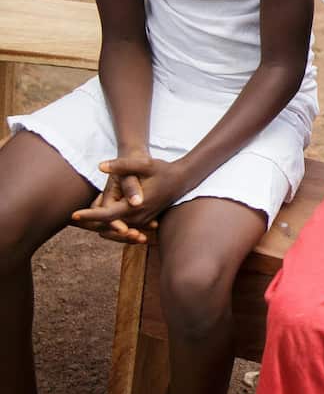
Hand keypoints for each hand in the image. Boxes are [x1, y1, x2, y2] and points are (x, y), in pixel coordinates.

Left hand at [72, 155, 189, 243]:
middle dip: (89, 222)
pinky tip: (97, 216)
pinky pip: (122, 227)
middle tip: (71, 217)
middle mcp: (138, 217)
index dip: (90, 215)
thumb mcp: (145, 164)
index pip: (107, 215)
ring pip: (114, 229)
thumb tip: (100, 166)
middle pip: (107, 227)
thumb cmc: (163, 170)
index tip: (73, 214)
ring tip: (80, 218)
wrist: (182, 179)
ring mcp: (141, 221)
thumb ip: (122, 165)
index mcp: (136, 206)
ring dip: (98, 225)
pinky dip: (110, 225)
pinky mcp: (143, 221)